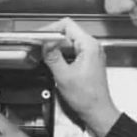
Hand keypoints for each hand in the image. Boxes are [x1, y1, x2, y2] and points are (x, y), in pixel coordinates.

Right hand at [42, 17, 120, 136]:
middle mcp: (92, 47)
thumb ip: (52, 56)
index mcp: (88, 46)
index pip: (66, 25)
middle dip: (51, 38)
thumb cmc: (87, 97)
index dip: (50, 29)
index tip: (39, 37)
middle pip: (67, 32)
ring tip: (44, 55)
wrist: (97, 111)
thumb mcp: (64, 76)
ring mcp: (90, 53)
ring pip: (68, 41)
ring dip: (55, 46)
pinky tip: (53, 62)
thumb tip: (44, 43)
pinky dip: (60, 53)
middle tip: (38, 46)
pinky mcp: (87, 61)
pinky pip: (71, 50)